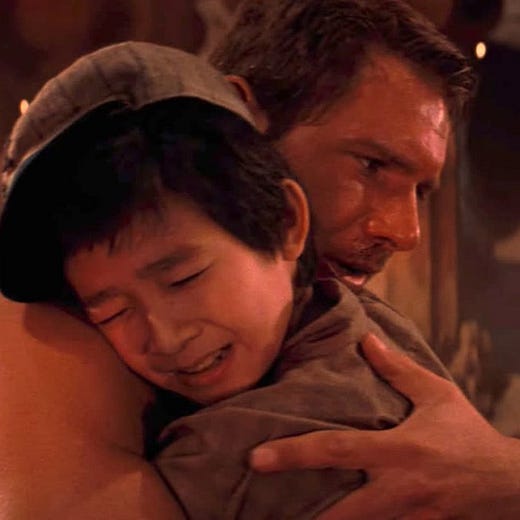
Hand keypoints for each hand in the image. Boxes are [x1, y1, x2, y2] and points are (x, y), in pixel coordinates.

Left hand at [250, 334, 519, 518]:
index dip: (295, 454)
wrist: (508, 483)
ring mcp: (408, 517)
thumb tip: (366, 340)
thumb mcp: (437, 394)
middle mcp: (398, 489)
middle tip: (259, 508)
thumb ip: (399, 369)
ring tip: (286, 519)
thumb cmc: (466, 433)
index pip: (337, 450)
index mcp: (398, 449)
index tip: (257, 458)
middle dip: (302, 517)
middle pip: (341, 510)